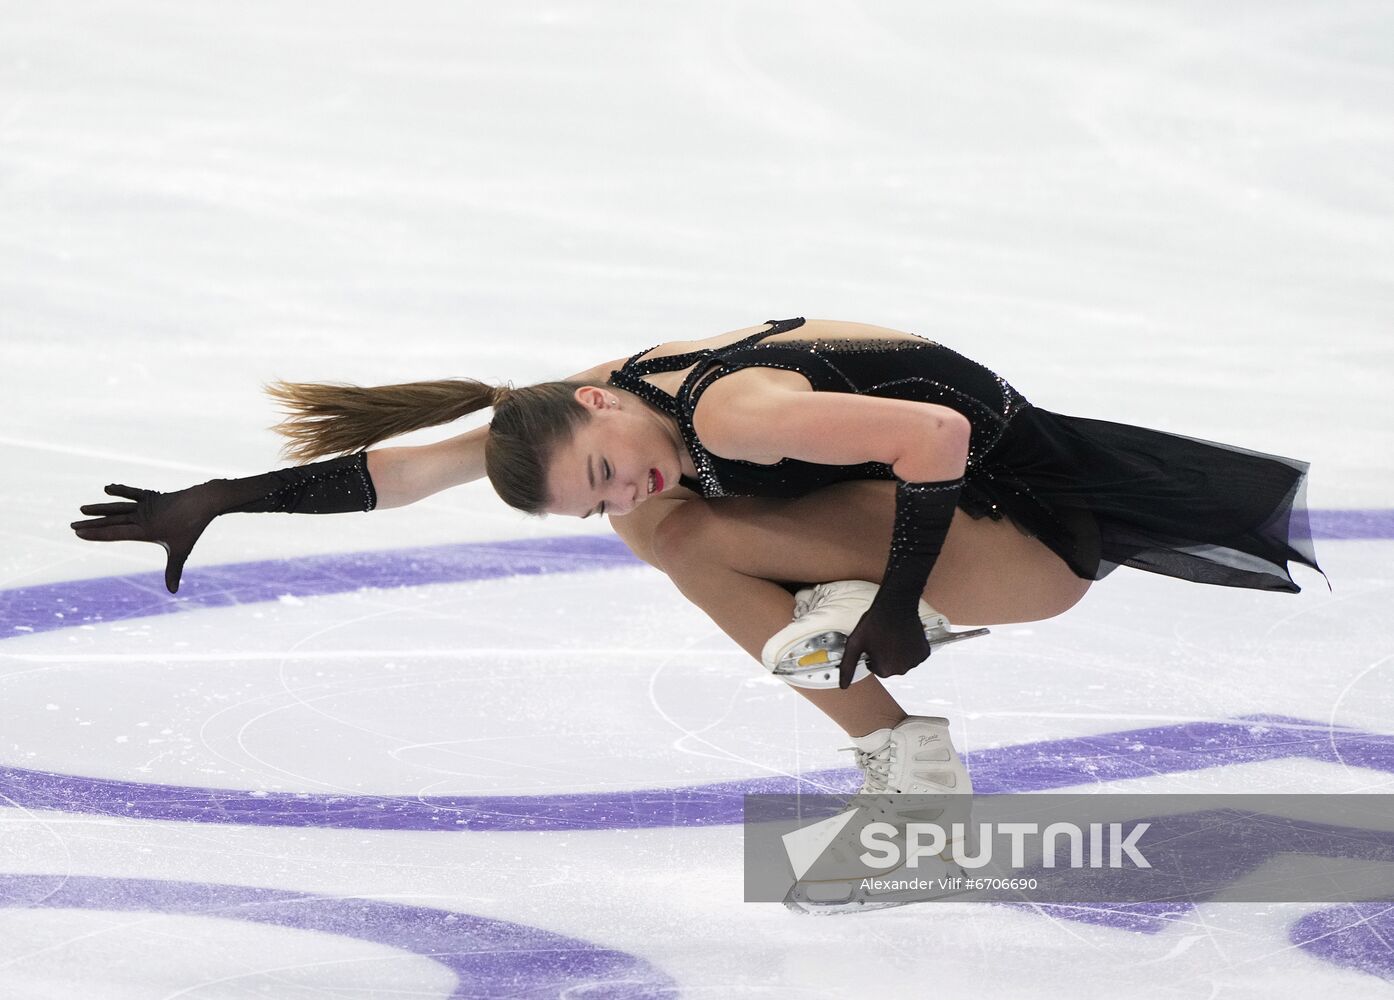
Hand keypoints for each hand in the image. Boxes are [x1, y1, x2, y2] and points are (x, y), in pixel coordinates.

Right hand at [70, 483, 222, 593]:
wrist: (203, 502)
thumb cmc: (191, 528)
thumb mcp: (181, 551)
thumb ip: (173, 570)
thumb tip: (172, 592)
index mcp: (144, 530)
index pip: (115, 533)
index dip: (96, 534)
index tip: (79, 533)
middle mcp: (141, 517)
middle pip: (112, 521)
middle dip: (92, 524)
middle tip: (72, 525)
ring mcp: (146, 505)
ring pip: (118, 507)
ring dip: (101, 508)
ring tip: (83, 508)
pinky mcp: (152, 497)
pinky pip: (133, 493)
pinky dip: (122, 491)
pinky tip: (108, 489)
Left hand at [839, 597, 930, 688]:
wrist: (896, 604)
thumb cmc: (876, 622)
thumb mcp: (855, 644)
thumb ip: (848, 666)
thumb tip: (843, 685)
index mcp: (885, 670)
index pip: (875, 669)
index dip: (872, 655)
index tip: (872, 644)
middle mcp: (902, 669)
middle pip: (890, 667)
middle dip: (885, 655)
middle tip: (881, 639)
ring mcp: (915, 660)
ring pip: (902, 661)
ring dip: (897, 653)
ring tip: (892, 636)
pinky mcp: (923, 652)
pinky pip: (914, 655)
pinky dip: (909, 649)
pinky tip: (903, 637)